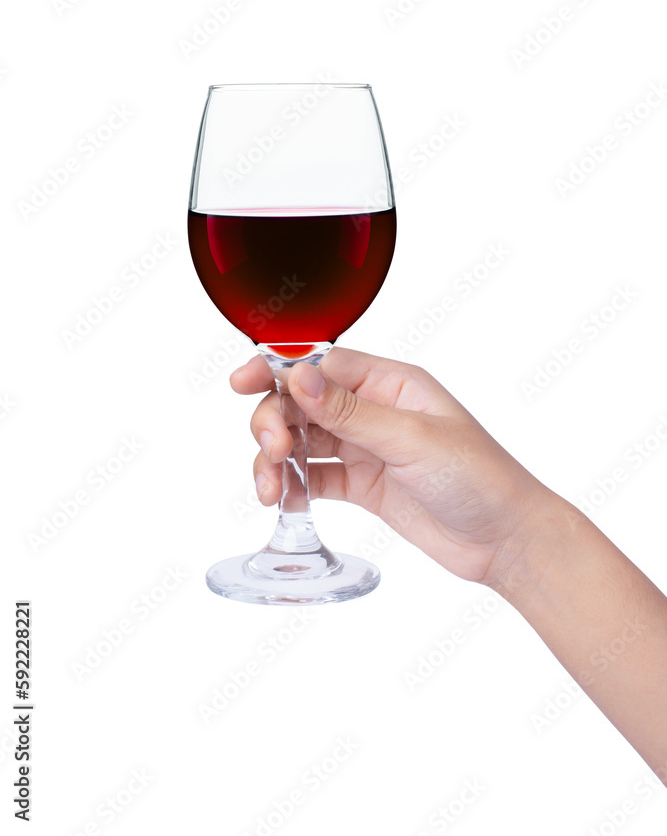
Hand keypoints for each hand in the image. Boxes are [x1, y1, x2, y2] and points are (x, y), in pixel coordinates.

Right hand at [230, 346, 551, 586]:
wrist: (505, 541)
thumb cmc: (479, 478)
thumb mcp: (412, 439)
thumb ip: (349, 411)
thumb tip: (297, 376)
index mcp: (391, 383)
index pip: (321, 363)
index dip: (277, 370)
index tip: (242, 382)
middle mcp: (374, 410)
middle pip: (302, 401)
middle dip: (274, 421)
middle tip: (271, 449)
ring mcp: (367, 447)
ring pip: (302, 439)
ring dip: (276, 457)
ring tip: (269, 486)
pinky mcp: (364, 484)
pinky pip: (314, 476)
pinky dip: (292, 486)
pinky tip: (283, 499)